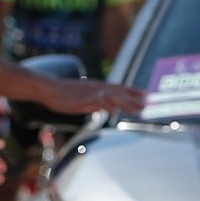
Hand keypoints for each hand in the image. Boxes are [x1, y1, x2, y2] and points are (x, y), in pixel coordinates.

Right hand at [31, 73, 145, 116]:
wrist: (49, 89)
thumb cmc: (64, 96)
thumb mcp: (83, 102)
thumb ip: (94, 105)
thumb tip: (103, 110)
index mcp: (99, 88)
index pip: (120, 89)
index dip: (134, 92)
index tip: (146, 96)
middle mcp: (98, 87)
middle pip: (121, 92)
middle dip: (136, 99)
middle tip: (150, 104)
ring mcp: (92, 91)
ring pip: (114, 96)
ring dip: (127, 103)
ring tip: (139, 110)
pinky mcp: (84, 97)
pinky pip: (99, 101)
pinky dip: (108, 106)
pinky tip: (115, 113)